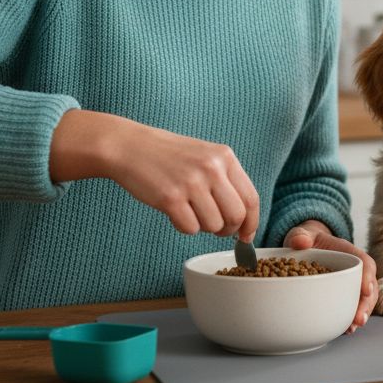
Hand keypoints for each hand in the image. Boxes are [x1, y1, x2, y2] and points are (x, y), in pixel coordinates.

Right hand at [50, 109, 259, 239]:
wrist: (130, 147)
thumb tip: (245, 219)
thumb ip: (226, 181)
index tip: (246, 236)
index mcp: (225, 157)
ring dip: (203, 227)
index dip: (251, 223)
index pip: (251, 198)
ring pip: (214, 226)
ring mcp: (191, 183)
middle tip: (216, 229)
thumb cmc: (169, 156)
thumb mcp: (205, 156)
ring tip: (189, 211)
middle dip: (228, 230)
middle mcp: (212, 168)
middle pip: (236, 216)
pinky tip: (175, 212)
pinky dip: (184, 227)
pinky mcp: (170, 197)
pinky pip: (190, 228)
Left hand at [284, 220, 377, 333]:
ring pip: (364, 300)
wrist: (306, 245)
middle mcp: (354, 269)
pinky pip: (352, 306)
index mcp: (348, 252)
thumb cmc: (307, 239)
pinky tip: (345, 329)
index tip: (366, 290)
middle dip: (366, 303)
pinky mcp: (343, 294)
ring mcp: (350, 283)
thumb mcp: (302, 234)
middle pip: (368, 286)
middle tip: (359, 319)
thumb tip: (300, 242)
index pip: (364, 263)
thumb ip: (301, 236)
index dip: (367, 276)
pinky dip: (350, 318)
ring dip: (361, 314)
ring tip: (352, 328)